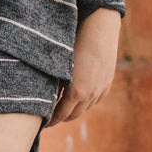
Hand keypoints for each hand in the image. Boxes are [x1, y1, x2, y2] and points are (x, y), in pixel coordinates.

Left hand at [52, 7, 119, 124]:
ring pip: (85, 108)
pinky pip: (96, 99)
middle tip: (51, 117)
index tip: (44, 122)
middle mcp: (90, 94)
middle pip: (73, 115)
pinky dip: (86, 102)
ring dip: (74, 110)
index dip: (51, 120)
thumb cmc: (74, 42)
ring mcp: (101, 89)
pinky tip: (80, 98)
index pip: (60, 114)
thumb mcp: (60, 65)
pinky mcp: (107, 82)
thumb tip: (45, 96)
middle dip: (61, 118)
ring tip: (64, 108)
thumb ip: (54, 83)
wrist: (99, 29)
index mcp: (76, 92)